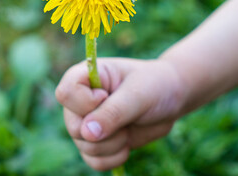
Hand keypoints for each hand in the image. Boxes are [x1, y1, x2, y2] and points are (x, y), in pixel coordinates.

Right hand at [55, 58, 185, 170]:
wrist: (171, 98)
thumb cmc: (154, 85)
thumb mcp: (138, 95)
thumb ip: (113, 112)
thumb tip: (86, 133)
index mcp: (85, 77)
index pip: (66, 93)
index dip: (85, 102)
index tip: (107, 97)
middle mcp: (80, 101)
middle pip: (73, 126)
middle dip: (105, 130)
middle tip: (127, 118)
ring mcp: (86, 123)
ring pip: (85, 146)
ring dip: (113, 144)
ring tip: (129, 128)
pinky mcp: (97, 143)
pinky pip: (94, 161)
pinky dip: (113, 158)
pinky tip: (127, 144)